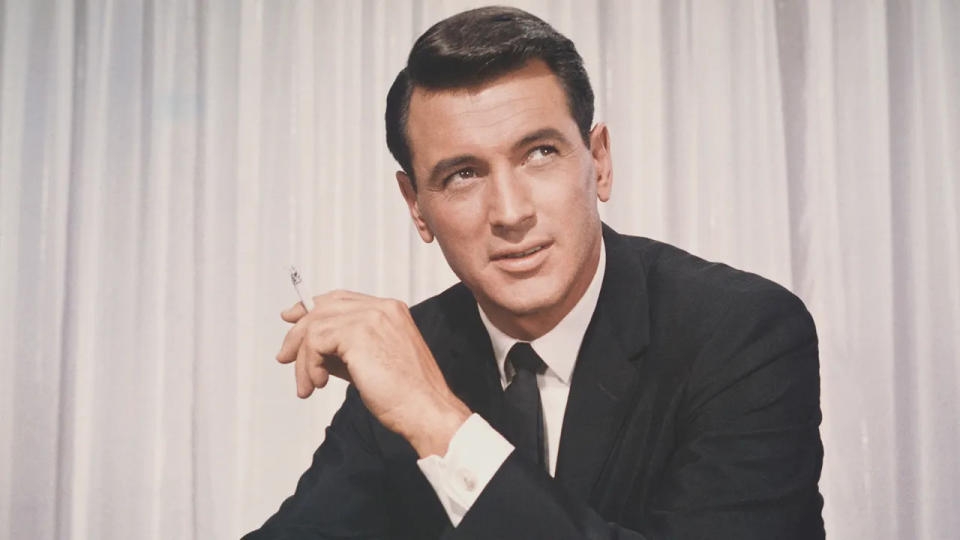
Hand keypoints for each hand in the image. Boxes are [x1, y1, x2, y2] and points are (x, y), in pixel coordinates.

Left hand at [276, 290, 470, 456]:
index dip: (312, 308)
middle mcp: (381, 307)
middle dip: (298, 331)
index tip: (292, 320)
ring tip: (308, 385)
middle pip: (323, 307)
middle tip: (284, 357)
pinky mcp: (358, 333)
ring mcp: (371, 317)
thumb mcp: (369, 364)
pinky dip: (308, 364)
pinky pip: (315, 341)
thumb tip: (310, 350)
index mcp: (390, 310)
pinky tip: (318, 384)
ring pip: (315, 326)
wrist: (425, 410)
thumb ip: (343, 351)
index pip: (340, 299)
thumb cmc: (405, 396)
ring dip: (303, 359)